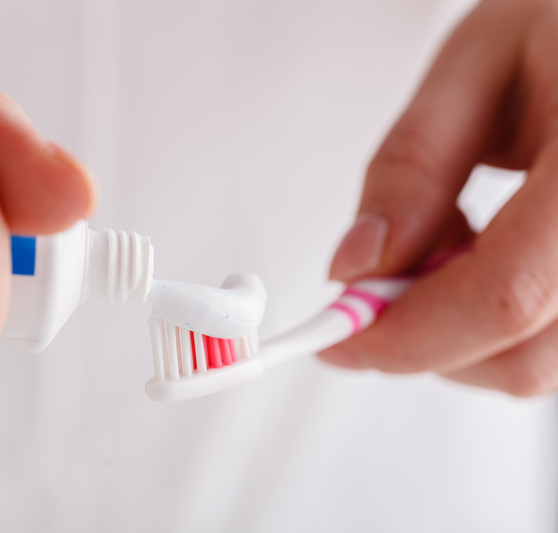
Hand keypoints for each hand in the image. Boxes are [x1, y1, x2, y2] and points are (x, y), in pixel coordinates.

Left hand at [319, 0, 557, 396]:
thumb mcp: (478, 64)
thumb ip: (413, 169)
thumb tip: (354, 268)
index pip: (502, 297)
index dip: (403, 334)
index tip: (335, 335)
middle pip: (520, 358)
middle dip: (422, 340)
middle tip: (372, 283)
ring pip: (538, 366)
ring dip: (458, 332)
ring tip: (446, 240)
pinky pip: (554, 343)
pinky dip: (497, 323)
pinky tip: (485, 256)